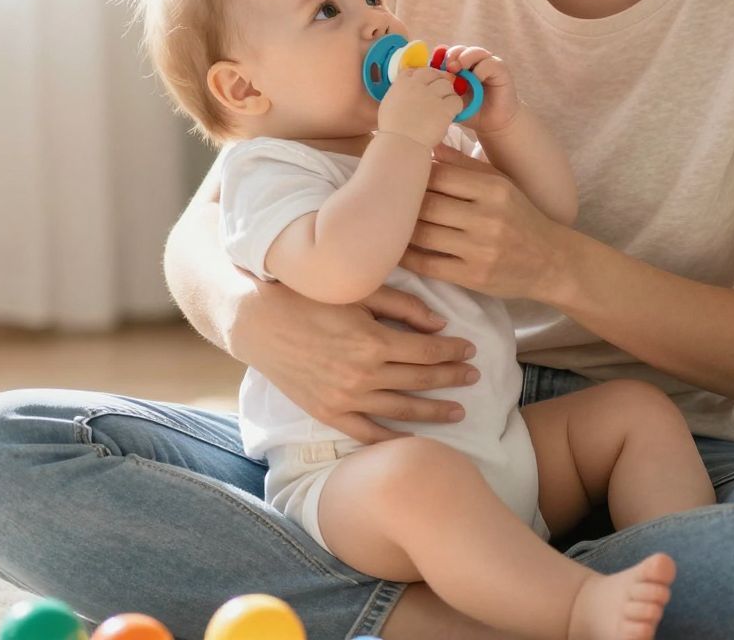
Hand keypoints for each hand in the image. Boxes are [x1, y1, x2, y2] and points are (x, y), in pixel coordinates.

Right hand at [237, 278, 478, 442]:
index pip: (427, 351)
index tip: (470, 349)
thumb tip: (440, 324)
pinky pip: (366, 433)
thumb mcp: (358, 292)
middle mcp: (363, 375)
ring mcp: (345, 399)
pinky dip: (391, 439)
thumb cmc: (308, 298)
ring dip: (434, 412)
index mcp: (373, 341)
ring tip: (458, 412)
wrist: (258, 322)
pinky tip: (412, 441)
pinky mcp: (327, 413)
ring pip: (401, 410)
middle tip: (474, 377)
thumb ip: (403, 306)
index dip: (453, 351)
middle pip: (421, 381)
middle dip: (452, 378)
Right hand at [378, 64, 460, 149]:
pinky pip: (456, 100)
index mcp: (402, 84)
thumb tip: (406, 92)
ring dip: (447, 93)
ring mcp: (432, 96)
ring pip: (447, 85)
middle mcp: (417, 85)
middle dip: (438, 81)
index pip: (415, 71)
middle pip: (433, 73)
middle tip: (440, 93)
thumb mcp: (388, 105)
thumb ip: (399, 93)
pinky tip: (451, 113)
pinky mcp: (444, 108)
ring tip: (445, 105)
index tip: (425, 84)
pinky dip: (455, 106)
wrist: (401, 143)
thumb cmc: (392, 130)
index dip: (422, 76)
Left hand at [401, 146, 573, 302]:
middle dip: (404, 203)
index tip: (403, 178)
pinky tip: (398, 250)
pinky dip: (408, 257)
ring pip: (424, 234)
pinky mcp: (474, 277)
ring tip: (389, 224)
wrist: (553, 262)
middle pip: (428, 204)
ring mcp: (481, 249)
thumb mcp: (501, 185)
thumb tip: (429, 145)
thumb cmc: (521, 217)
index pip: (440, 175)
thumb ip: (464, 165)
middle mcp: (488, 217)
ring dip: (402, 229)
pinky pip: (429, 265)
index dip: (416, 175)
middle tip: (388, 202)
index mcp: (494, 189)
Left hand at [434, 45, 522, 135]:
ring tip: (457, 68)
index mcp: (459, 69)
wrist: (493, 123)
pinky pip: (489, 63)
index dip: (439, 58)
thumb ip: (442, 90)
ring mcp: (487, 64)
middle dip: (450, 55)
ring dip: (464, 57)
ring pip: (474, 52)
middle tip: (446, 67)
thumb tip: (425, 82)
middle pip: (459, 50)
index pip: (446, 55)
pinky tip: (477, 79)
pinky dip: (481, 69)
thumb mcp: (452, 101)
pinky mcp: (500, 70)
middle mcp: (473, 63)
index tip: (432, 67)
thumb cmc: (471, 111)